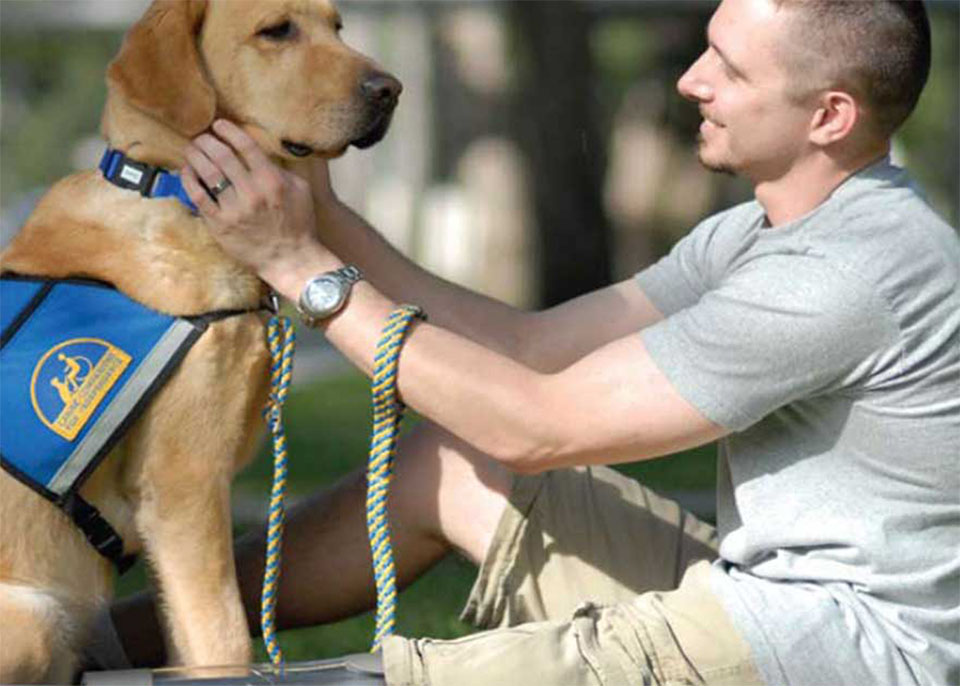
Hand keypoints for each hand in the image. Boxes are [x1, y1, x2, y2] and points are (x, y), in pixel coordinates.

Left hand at [181, 119, 334, 291]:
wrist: (290, 259)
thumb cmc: (298, 224)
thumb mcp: (300, 191)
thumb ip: (281, 169)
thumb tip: (261, 152)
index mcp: (272, 180)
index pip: (246, 146)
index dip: (229, 131)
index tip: (219, 125)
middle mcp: (252, 192)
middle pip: (222, 156)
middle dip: (207, 141)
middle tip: (202, 137)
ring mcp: (234, 209)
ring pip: (207, 173)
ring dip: (196, 156)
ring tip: (191, 149)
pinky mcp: (220, 225)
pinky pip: (198, 197)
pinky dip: (189, 180)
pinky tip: (187, 171)